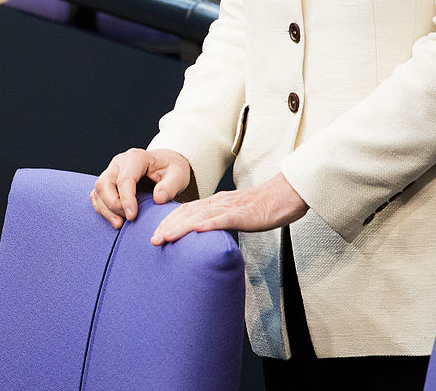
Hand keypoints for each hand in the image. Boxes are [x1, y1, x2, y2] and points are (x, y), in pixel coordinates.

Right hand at [91, 148, 191, 228]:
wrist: (165, 166)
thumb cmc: (171, 170)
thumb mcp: (178, 175)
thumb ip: (170, 186)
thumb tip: (157, 198)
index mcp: (135, 157)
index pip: (125, 179)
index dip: (126, 199)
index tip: (133, 216)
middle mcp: (119, 163)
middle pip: (104, 183)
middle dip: (112, 204)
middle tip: (127, 219)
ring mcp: (111, 172)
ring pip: (98, 191)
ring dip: (106, 210)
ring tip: (120, 224)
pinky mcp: (108, 183)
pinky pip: (97, 197)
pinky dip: (103, 210)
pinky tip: (115, 220)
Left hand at [149, 172, 308, 245]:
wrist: (283, 196)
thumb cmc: (262, 208)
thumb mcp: (235, 214)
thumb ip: (219, 221)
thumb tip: (204, 234)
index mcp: (215, 203)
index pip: (186, 211)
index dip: (169, 222)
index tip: (156, 234)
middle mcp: (218, 203)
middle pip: (187, 212)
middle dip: (167, 226)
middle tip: (152, 240)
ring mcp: (230, 208)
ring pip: (200, 215)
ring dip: (180, 227)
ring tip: (165, 237)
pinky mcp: (243, 214)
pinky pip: (223, 219)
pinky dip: (208, 224)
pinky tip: (196, 230)